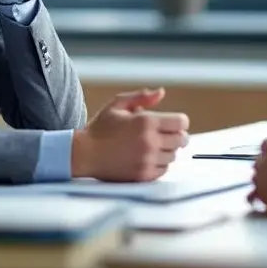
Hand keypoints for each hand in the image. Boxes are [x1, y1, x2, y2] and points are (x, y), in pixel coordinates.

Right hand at [71, 88, 189, 181]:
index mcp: (146, 121)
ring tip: (153, 146)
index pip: (181, 122)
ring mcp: (147, 160)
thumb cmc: (100, 128)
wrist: (85, 154)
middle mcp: (150, 141)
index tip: (174, 123)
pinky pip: (163, 170)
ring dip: (167, 150)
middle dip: (176, 136)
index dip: (180, 122)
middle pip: (181, 140)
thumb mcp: (117, 105)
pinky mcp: (143, 175)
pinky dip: (159, 164)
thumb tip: (161, 92)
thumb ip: (141, 97)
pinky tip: (147, 158)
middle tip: (166, 135)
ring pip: (173, 155)